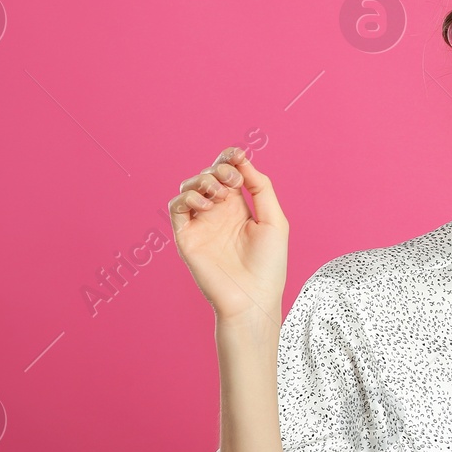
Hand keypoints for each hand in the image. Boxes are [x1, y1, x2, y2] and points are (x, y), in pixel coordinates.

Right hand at [168, 147, 288, 324]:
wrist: (253, 298)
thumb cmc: (269, 264)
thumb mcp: (274, 220)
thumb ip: (261, 187)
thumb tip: (245, 160)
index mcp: (239, 207)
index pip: (228, 172)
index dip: (230, 157)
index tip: (239, 154)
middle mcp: (217, 212)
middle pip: (208, 174)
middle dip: (220, 169)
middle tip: (233, 182)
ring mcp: (201, 223)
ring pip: (188, 186)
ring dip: (203, 180)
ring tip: (220, 195)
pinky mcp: (186, 236)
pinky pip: (176, 207)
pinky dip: (188, 198)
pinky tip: (207, 207)